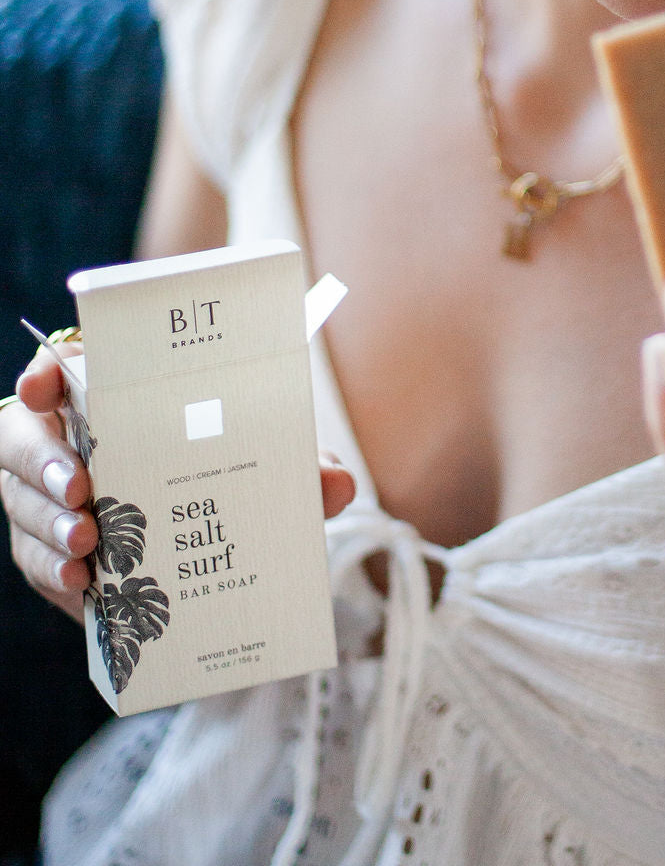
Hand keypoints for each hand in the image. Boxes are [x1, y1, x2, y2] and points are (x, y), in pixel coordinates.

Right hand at [1, 343, 355, 623]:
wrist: (213, 537)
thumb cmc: (234, 475)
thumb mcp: (267, 464)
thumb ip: (300, 468)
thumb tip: (339, 484)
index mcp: (112, 400)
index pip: (59, 372)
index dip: (44, 375)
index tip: (45, 387)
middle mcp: (68, 443)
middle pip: (22, 441)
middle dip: (43, 463)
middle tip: (80, 487)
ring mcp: (50, 498)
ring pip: (19, 503)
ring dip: (47, 524)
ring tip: (85, 546)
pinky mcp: (51, 550)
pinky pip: (35, 560)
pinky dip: (53, 571)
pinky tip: (81, 585)